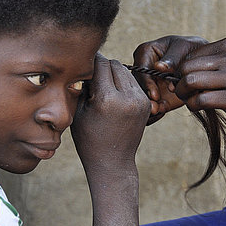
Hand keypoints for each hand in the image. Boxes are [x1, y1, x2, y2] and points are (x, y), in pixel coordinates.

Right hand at [71, 53, 150, 172]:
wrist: (112, 162)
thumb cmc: (88, 139)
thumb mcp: (78, 111)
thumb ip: (82, 85)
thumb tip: (84, 63)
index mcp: (108, 99)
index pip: (100, 64)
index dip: (89, 62)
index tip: (81, 65)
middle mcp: (128, 97)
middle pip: (114, 64)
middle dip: (102, 67)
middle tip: (90, 78)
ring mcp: (140, 100)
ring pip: (125, 70)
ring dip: (113, 73)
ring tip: (101, 87)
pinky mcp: (146, 103)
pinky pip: (132, 82)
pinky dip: (122, 83)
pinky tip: (112, 95)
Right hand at [133, 35, 208, 120]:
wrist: (202, 62)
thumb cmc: (190, 49)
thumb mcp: (183, 48)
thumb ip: (172, 58)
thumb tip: (159, 67)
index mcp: (144, 53)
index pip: (141, 70)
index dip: (147, 83)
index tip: (155, 95)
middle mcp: (143, 70)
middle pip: (139, 86)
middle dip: (146, 98)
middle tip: (155, 108)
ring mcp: (148, 85)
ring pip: (143, 98)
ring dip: (149, 107)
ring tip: (158, 112)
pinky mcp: (156, 97)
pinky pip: (152, 106)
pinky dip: (155, 112)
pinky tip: (161, 113)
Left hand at [174, 36, 225, 119]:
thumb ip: (224, 57)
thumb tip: (199, 66)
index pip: (193, 54)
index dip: (184, 68)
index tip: (185, 78)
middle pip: (187, 67)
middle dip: (179, 80)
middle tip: (182, 91)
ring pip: (190, 82)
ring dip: (183, 93)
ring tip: (189, 99)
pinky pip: (201, 100)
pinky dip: (194, 105)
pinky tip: (199, 107)